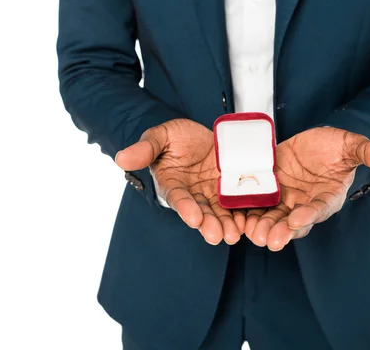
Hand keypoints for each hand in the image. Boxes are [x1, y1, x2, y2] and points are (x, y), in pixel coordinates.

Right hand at [115, 119, 244, 244]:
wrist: (201, 132)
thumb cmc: (176, 137)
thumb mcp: (160, 136)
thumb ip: (145, 148)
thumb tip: (121, 158)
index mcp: (173, 184)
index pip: (178, 198)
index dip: (185, 208)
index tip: (193, 218)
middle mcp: (193, 193)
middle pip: (201, 211)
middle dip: (209, 224)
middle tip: (217, 236)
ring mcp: (213, 192)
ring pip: (219, 212)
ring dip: (226, 224)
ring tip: (233, 234)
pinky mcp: (231, 188)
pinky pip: (237, 203)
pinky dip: (242, 213)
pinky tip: (248, 222)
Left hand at [245, 127, 369, 250]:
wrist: (312, 143)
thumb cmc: (334, 147)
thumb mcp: (350, 144)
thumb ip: (366, 151)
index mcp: (327, 197)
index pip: (319, 208)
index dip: (309, 214)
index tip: (298, 219)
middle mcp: (304, 204)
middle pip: (292, 222)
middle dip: (281, 231)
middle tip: (269, 241)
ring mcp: (284, 199)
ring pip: (272, 218)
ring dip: (262, 227)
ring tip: (252, 234)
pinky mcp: (268, 191)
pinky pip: (256, 205)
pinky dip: (247, 212)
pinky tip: (238, 218)